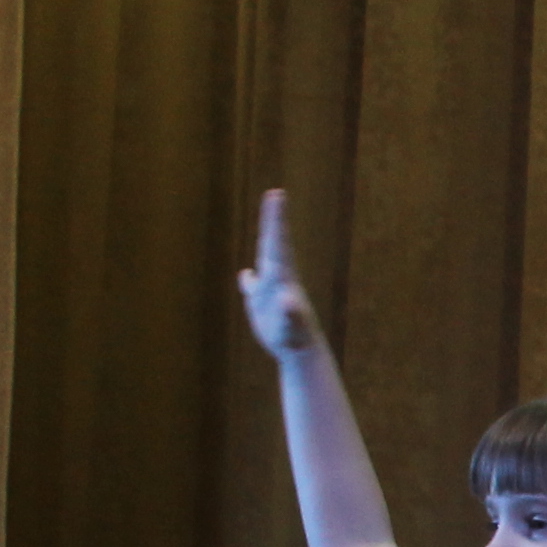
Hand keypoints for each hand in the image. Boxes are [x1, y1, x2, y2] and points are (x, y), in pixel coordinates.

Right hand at [237, 190, 322, 359]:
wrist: (300, 351)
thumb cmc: (296, 339)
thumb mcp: (292, 326)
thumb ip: (290, 312)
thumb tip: (287, 300)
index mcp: (283, 277)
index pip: (278, 242)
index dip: (277, 219)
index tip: (278, 195)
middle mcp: (278, 279)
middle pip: (273, 243)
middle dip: (274, 219)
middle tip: (276, 195)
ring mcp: (270, 291)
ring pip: (265, 259)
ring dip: (266, 240)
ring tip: (268, 223)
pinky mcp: (262, 306)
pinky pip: (254, 287)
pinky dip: (249, 280)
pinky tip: (246, 275)